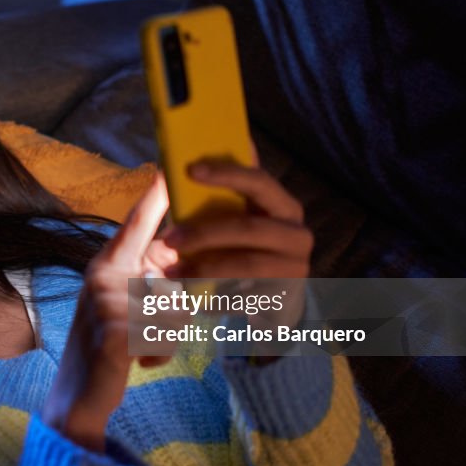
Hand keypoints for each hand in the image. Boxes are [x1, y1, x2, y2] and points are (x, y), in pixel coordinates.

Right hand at [42, 173, 168, 451]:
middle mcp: (102, 278)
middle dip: (170, 311)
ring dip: (165, 338)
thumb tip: (170, 263)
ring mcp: (107, 304)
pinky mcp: (116, 333)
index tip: (169, 168)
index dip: (154, 198)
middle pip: (169, 278)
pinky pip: (165, 336)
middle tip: (138, 334)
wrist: (76, 398)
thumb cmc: (104, 349)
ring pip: (173, 311)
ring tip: (136, 350)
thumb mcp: (120, 307)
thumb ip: (141, 281)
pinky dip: (158, 355)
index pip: (134, 226)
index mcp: (105, 267)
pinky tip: (134, 363)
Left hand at [160, 160, 312, 342]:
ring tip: (172, 273)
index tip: (191, 170)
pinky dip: (215, 297)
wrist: (275, 301)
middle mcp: (296, 233)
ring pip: (245, 265)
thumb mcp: (235, 223)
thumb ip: (219, 197)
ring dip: (203, 269)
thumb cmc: (244, 252)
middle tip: (169, 239)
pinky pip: (245, 296)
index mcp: (282, 206)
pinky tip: (192, 296)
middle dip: (204, 234)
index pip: (258, 181)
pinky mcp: (287, 298)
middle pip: (248, 227)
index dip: (227, 173)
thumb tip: (177, 164)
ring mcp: (295, 267)